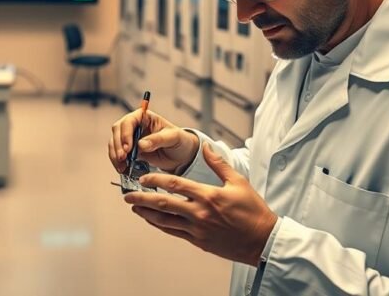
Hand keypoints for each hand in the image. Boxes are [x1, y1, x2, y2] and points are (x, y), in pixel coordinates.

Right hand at [108, 109, 198, 173]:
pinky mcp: (130, 151)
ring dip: (115, 154)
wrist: (181, 156)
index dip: (126, 133)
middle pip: (118, 130)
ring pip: (115, 142)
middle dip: (118, 145)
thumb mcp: (173, 137)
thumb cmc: (180, 141)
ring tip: (121, 166)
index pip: (129, 120)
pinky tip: (122, 168)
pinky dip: (118, 162)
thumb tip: (141, 144)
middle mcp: (136, 125)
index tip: (128, 147)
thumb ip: (157, 139)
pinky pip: (118, 154)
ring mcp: (131, 138)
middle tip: (122, 158)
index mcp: (145, 117)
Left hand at [125, 143, 277, 266]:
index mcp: (208, 195)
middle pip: (164, 203)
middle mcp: (199, 213)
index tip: (143, 178)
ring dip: (147, 213)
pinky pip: (173, 232)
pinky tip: (150, 220)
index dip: (155, 180)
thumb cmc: (253, 210)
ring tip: (134, 206)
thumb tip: (205, 146)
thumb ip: (219, 163)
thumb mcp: (239, 181)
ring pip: (165, 220)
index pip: (175, 184)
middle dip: (142, 198)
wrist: (262, 240)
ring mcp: (197, 229)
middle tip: (127, 194)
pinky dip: (159, 225)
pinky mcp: (198, 241)